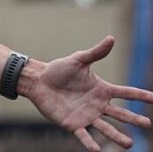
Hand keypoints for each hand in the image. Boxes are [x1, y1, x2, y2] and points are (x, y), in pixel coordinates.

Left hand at [24, 36, 152, 150]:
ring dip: (117, 136)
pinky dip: (91, 144)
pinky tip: (97, 151)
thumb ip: (96, 53)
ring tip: (129, 144)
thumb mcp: (78, 60)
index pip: (126, 93)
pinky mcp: (73, 124)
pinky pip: (84, 136)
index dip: (141, 96)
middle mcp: (98, 105)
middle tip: (147, 124)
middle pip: (121, 114)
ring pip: (106, 128)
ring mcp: (87, 116)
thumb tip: (111, 38)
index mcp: (102, 90)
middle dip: (134, 119)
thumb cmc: (58, 70)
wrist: (38, 81)